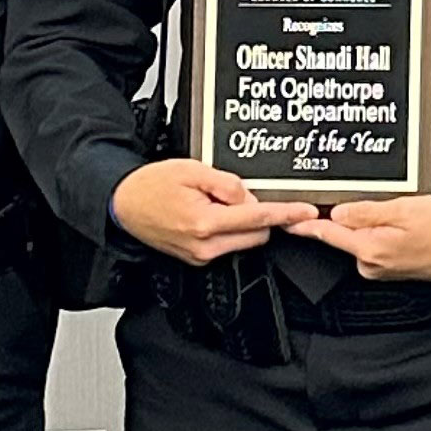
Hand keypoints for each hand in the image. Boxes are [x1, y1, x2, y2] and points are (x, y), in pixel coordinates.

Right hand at [110, 159, 314, 265]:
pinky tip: (205, 214)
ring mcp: (200, 257)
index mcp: (205, 223)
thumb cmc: (151, 186)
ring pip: (243, 241)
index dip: (286, 214)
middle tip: (227, 195)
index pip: (258, 219)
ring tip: (211, 204)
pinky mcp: (197, 260)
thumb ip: (227, 184)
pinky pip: (226, 244)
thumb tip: (250, 197)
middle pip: (256, 234)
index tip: (307, 212)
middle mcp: (205, 247)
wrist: (123, 205)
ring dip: (240, 223)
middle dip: (255, 215)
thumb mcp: (192, 170)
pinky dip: (226, 229)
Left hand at [285, 194, 430, 281]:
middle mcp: (370, 264)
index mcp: (370, 249)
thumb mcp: (405, 210)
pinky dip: (379, 231)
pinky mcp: (390, 267)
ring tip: (398, 211)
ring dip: (368, 222)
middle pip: (343, 234)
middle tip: (372, 199)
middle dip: (348, 215)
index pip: (327, 234)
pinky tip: (401, 223)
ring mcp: (380, 268)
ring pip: (360, 238)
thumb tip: (337, 213)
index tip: (285, 218)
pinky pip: (373, 244)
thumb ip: (367, 212)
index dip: (305, 223)